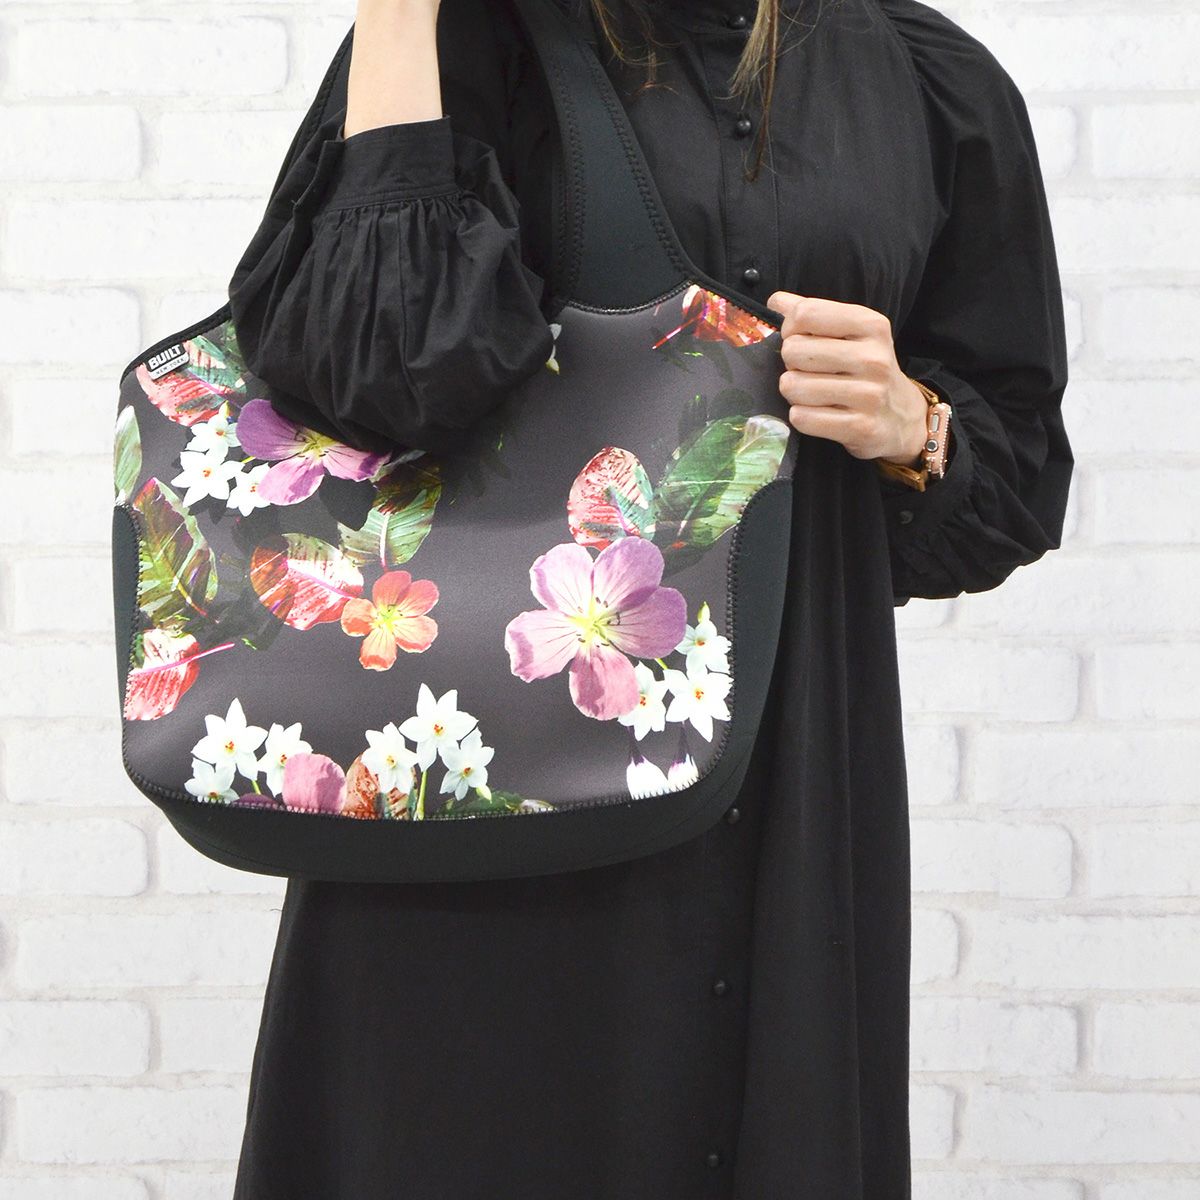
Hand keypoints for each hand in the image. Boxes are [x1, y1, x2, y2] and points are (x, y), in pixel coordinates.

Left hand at [765, 290, 927, 468]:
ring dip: (793, 392)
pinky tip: (816, 413)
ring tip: (810, 393)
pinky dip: (801, 416)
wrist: (902, 417)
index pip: (805, 313)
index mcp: (870, 325)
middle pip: (793, 350)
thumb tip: (775, 300)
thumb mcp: (851, 333)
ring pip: (793, 386)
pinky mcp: (860, 427)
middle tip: (806, 371)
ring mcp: (869, 394)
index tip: (799, 339)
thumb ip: (813, 313)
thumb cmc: (866, 369)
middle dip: (790, 363)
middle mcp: (873, 358)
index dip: (789, 328)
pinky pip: (803, 418)